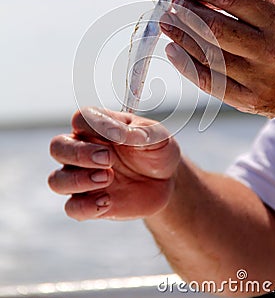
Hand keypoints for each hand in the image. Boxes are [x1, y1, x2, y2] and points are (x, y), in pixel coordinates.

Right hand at [48, 107, 179, 220]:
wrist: (167, 181)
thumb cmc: (157, 151)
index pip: (80, 119)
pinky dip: (86, 207)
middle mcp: (84, 150)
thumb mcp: (157, 137)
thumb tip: (119, 133)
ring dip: (78, 180)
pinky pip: (72, 208)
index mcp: (99, 127)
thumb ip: (139, 132)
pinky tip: (108, 201)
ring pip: (56, 180)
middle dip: (78, 154)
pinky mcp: (89, 202)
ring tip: (107, 178)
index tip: (118, 135)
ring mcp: (84, 177)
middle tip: (108, 159)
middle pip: (58, 147)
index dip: (94, 126)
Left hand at [160, 0, 274, 117]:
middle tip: (171, 4)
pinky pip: (209, 81)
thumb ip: (246, 8)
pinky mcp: (250, 101)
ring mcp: (260, 78)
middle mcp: (271, 49)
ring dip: (180, 35)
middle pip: (213, 26)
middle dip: (185, 11)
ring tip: (167, 23)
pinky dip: (185, 65)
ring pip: (207, 53)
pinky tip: (173, 51)